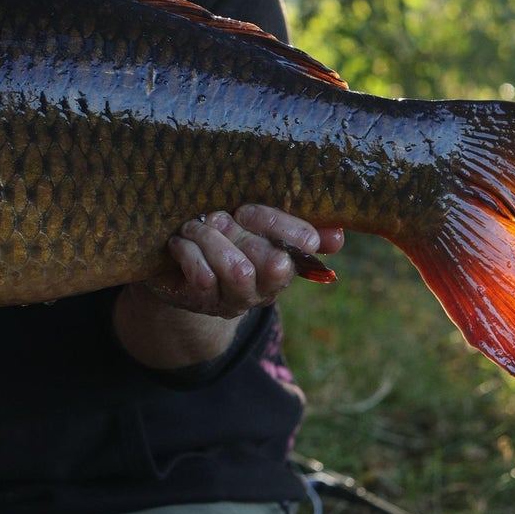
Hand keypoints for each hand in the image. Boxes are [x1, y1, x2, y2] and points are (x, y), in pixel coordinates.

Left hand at [144, 206, 344, 319]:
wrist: (175, 273)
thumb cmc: (221, 241)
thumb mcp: (253, 227)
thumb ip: (292, 226)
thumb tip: (338, 235)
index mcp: (285, 261)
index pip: (302, 245)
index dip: (277, 224)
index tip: (247, 211)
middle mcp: (265, 287)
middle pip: (273, 262)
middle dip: (242, 233)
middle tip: (217, 217)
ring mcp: (234, 299)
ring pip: (239, 271)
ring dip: (212, 240)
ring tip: (194, 227)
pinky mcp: (202, 302)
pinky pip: (204, 276)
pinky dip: (188, 251)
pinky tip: (180, 243)